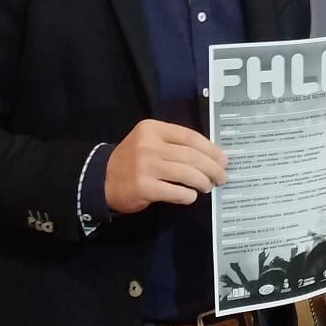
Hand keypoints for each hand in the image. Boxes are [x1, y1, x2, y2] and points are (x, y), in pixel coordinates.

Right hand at [104, 119, 227, 213]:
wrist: (102, 180)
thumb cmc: (131, 160)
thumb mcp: (148, 142)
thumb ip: (174, 144)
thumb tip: (210, 155)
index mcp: (153, 129)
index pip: (190, 136)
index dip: (211, 149)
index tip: (223, 159)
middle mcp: (149, 145)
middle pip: (192, 156)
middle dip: (212, 168)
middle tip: (221, 176)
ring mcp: (146, 166)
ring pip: (187, 173)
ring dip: (203, 182)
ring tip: (208, 186)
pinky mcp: (144, 187)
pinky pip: (177, 192)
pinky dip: (188, 195)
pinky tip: (191, 196)